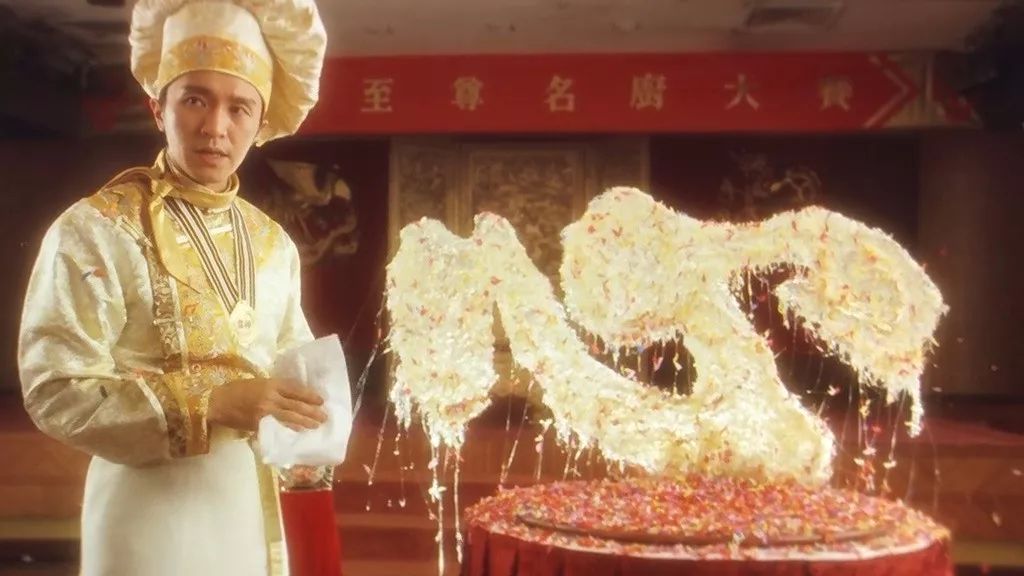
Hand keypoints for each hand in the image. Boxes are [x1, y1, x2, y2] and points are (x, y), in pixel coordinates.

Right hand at [207, 378, 326, 431]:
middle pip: (296, 405)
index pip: (295, 390)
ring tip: (316, 425)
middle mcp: (270, 398)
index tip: (321, 400)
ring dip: (304, 422)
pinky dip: (288, 430)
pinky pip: (277, 427)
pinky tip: (298, 433)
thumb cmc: (236, 390)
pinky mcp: (259, 424)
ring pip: (289, 418)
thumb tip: (291, 396)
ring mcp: (265, 412)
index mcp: (270, 384)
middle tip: (324, 416)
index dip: (309, 395)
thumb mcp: (257, 382)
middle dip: (311, 411)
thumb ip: (274, 388)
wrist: (217, 402)